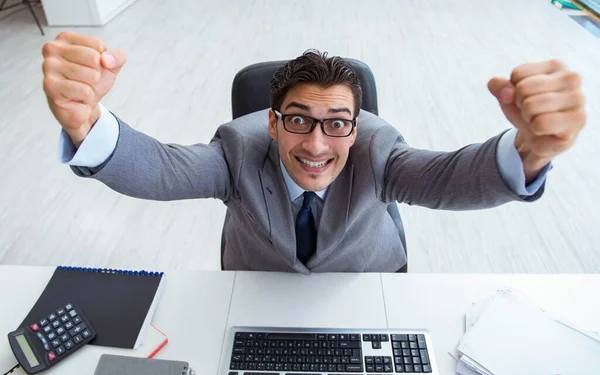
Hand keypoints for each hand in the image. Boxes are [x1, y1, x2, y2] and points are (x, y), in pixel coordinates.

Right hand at [42, 32, 126, 147]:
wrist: (82, 107)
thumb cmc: (90, 82)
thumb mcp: (110, 66)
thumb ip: (117, 57)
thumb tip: (107, 60)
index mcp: (65, 39)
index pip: (98, 45)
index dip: (103, 61)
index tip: (91, 67)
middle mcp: (52, 49)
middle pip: (94, 58)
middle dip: (97, 74)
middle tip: (86, 80)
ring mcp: (48, 67)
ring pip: (90, 75)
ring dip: (91, 87)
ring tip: (81, 88)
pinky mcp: (50, 86)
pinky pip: (84, 91)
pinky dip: (86, 98)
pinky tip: (75, 97)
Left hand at [488, 60, 585, 182]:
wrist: (540, 136)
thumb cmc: (527, 110)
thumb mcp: (507, 95)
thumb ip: (498, 86)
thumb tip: (506, 93)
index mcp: (555, 66)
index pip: (517, 74)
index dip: (513, 90)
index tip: (526, 97)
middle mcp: (571, 78)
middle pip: (523, 89)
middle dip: (520, 104)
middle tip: (532, 111)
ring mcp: (578, 98)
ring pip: (530, 106)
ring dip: (528, 117)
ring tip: (539, 119)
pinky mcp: (578, 119)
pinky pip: (541, 124)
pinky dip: (536, 129)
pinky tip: (547, 129)